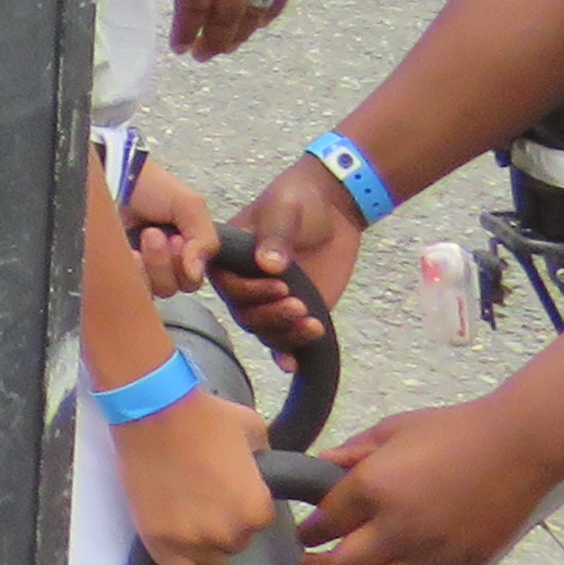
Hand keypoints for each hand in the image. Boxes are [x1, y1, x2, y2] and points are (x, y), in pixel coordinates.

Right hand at [112, 388, 277, 564]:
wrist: (153, 410)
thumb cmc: (205, 417)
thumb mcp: (255, 432)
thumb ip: (267, 462)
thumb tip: (265, 474)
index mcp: (256, 510)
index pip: (260, 524)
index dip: (245, 504)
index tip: (228, 488)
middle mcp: (227, 532)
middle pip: (236, 543)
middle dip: (225, 523)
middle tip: (206, 496)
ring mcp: (190, 539)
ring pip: (210, 558)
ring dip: (204, 541)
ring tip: (189, 513)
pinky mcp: (157, 539)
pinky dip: (183, 561)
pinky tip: (178, 538)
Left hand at [118, 159, 217, 299]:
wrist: (110, 171)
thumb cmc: (148, 184)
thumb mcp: (189, 205)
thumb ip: (205, 240)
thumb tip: (196, 273)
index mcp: (179, 250)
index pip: (190, 280)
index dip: (186, 266)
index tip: (178, 240)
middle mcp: (157, 261)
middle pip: (171, 287)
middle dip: (165, 261)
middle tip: (154, 233)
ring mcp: (133, 265)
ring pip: (149, 289)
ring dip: (149, 264)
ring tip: (142, 235)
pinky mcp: (111, 266)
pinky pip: (124, 286)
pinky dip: (130, 270)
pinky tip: (127, 251)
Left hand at [149, 0, 304, 60]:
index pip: (193, 3)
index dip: (185, 30)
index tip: (178, 49)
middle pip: (228, 13)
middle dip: (214, 41)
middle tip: (201, 58)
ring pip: (257, 5)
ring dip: (242, 31)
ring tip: (227, 46)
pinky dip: (272, 9)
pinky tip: (260, 22)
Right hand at [217, 155, 369, 354]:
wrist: (334, 209)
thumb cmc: (299, 201)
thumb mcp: (284, 210)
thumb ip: (275, 236)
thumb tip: (267, 264)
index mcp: (231, 258)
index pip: (229, 286)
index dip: (251, 292)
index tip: (280, 283)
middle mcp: (245, 284)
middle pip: (246, 314)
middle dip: (272, 315)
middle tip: (299, 304)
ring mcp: (270, 300)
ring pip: (265, 331)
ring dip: (286, 334)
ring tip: (313, 324)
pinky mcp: (295, 311)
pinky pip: (285, 339)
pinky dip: (289, 354)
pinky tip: (296, 364)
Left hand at [299, 399, 560, 564]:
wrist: (518, 447)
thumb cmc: (452, 430)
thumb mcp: (392, 430)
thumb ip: (353, 451)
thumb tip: (321, 464)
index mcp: (373, 487)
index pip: (325, 523)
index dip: (308, 532)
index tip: (303, 534)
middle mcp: (397, 527)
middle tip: (310, 563)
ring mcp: (431, 553)